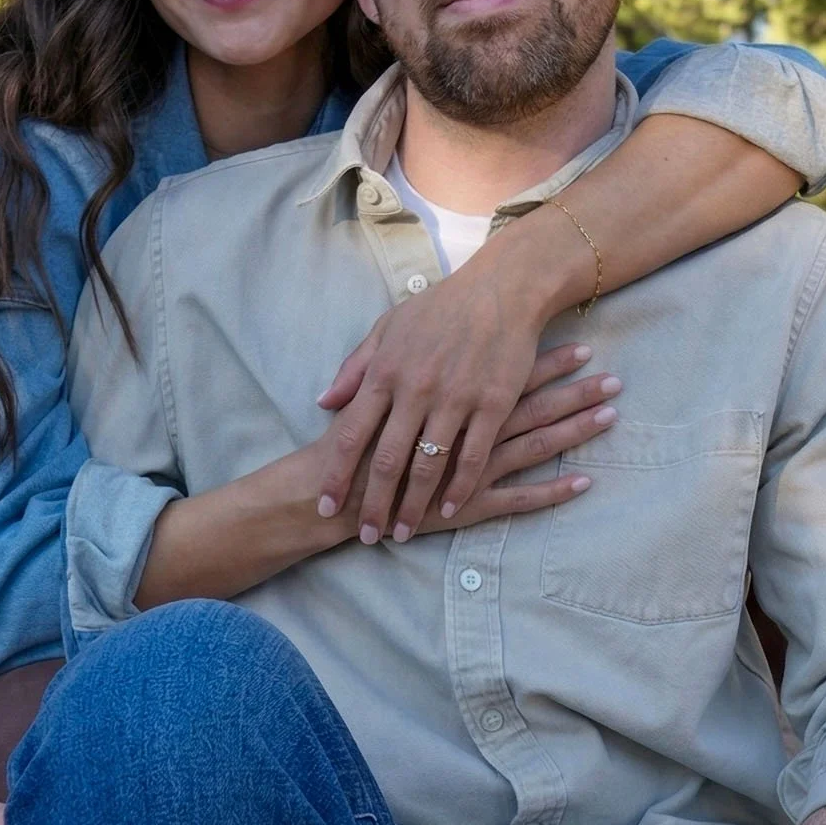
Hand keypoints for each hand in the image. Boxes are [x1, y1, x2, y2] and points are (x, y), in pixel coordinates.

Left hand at [315, 238, 563, 541]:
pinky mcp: (493, 405)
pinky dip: (458, 489)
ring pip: (428, 466)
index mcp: (386, 372)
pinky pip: (472, 457)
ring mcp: (456, 399)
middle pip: (386, 460)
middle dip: (372, 503)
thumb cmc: (441, 307)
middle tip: (364, 535)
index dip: (337, 475)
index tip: (325, 505)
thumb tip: (323, 403)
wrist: (502, 289)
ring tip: (401, 532)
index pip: (352, 434)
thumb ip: (355, 369)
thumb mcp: (388, 328)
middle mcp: (416, 390)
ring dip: (413, 505)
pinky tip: (448, 510)